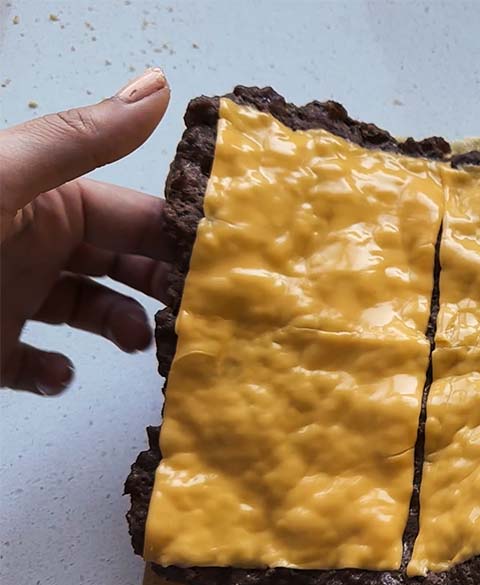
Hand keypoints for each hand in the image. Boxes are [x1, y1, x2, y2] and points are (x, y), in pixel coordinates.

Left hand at [0, 68, 171, 395]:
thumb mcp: (1, 181)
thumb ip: (80, 141)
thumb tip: (156, 88)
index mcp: (45, 199)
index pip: (135, 212)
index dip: (181, 233)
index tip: (229, 260)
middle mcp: (34, 246)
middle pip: (124, 264)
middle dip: (165, 285)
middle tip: (201, 311)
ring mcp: (11, 300)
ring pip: (93, 314)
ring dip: (124, 329)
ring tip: (138, 342)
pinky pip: (37, 365)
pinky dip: (57, 372)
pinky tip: (61, 372)